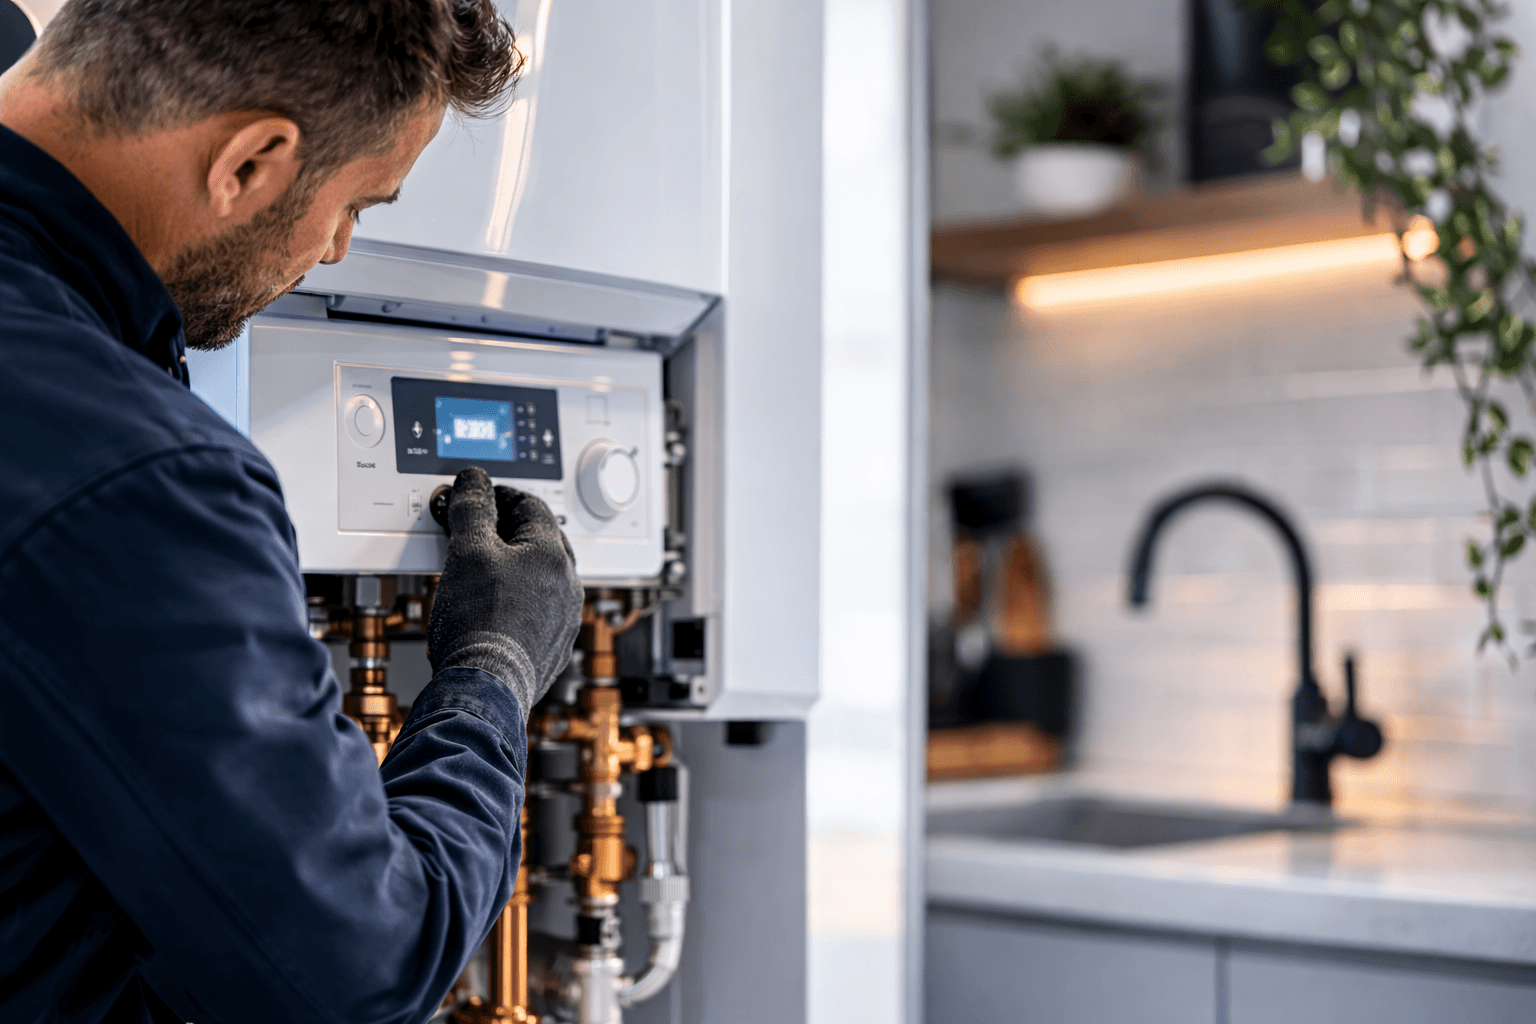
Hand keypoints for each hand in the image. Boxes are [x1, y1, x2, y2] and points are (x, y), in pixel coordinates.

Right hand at [427, 468, 582, 713]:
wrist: (484, 688)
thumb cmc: (479, 623)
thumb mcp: (467, 551)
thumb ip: (472, 509)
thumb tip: (474, 482)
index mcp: (554, 555)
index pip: (531, 505)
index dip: (499, 496)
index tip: (477, 499)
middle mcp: (567, 587)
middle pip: (539, 542)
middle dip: (507, 533)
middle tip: (476, 534)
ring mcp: (563, 620)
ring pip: (540, 580)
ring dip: (512, 570)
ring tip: (480, 574)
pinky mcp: (551, 649)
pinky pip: (537, 614)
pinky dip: (516, 604)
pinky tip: (492, 612)